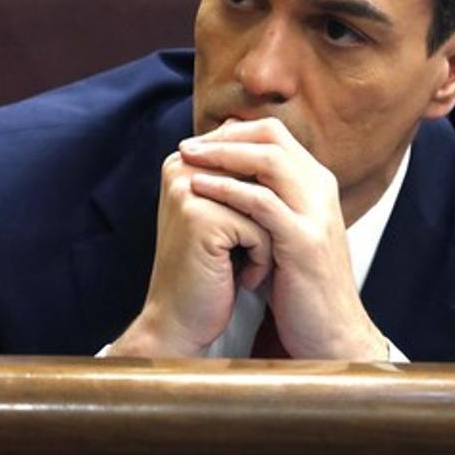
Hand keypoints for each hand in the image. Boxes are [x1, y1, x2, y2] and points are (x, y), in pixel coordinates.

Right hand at [107, 150, 272, 357]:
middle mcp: (181, 167)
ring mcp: (189, 189)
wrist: (182, 322)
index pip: (251, 161)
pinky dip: (261, 260)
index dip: (263, 203)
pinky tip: (238, 277)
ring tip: (242, 264)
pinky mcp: (200, 217)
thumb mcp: (226, 214)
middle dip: (265, 221)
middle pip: (260, 180)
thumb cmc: (211, 271)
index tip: (241, 235)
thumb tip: (273, 132)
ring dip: (266, 242)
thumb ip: (240, 174)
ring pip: (265, 204)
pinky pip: (261, 228)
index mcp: (185, 161)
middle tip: (244, 253)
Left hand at [179, 118, 387, 360]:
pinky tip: (199, 187)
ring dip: (221, 154)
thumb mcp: (284, 233)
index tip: (198, 142)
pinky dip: (227, 189)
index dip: (233, 132)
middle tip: (186, 145)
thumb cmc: (298, 286)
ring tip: (186, 157)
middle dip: (223, 136)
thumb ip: (267, 202)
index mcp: (315, 185)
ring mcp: (315, 214)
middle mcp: (320, 190)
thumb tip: (228, 174)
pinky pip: (262, 202)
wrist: (330, 334)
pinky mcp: (303, 241)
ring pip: (268, 160)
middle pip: (271, 137)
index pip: (274, 134)